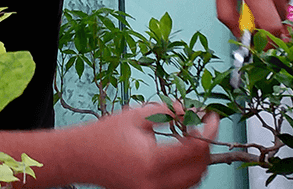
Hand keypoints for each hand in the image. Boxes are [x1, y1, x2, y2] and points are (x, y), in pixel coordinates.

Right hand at [84, 102, 218, 188]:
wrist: (80, 156)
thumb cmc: (104, 135)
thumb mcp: (139, 115)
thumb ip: (170, 112)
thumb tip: (193, 110)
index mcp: (152, 162)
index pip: (196, 149)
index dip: (210, 130)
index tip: (212, 117)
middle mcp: (155, 183)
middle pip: (200, 169)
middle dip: (207, 145)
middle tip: (205, 125)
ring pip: (193, 181)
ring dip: (199, 159)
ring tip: (192, 137)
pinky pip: (180, 186)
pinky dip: (187, 170)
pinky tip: (180, 152)